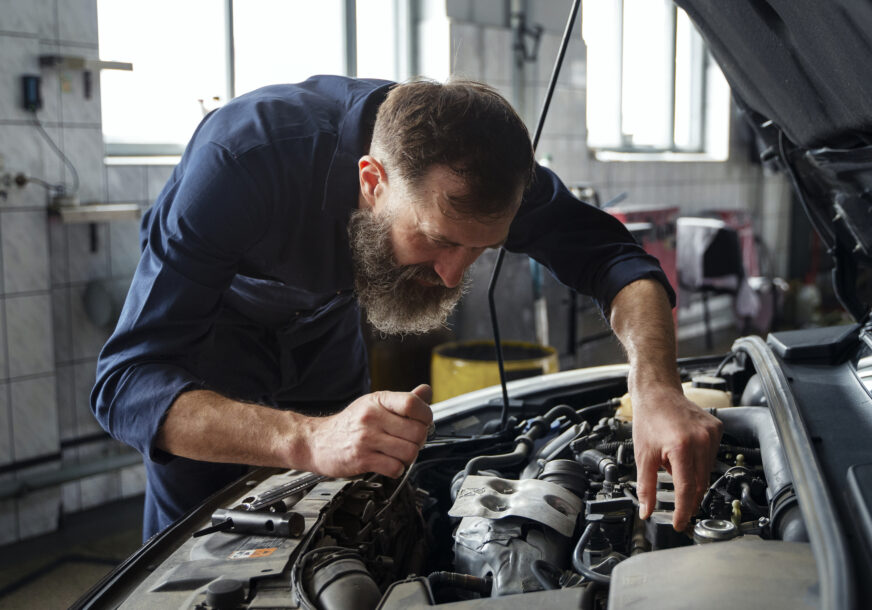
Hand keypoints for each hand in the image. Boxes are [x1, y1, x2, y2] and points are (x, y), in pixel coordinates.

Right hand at [302, 384, 432, 478]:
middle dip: (419, 440)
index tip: (423, 422)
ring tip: (398, 454)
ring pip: (409, 451)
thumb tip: (426, 391)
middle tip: (410, 442)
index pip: (412, 403)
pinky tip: (389, 464)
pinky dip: (397, 469)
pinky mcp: (362, 459)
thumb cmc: (348, 424)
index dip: (425, 415)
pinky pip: (395, 467)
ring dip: (408, 457)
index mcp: (378, 401)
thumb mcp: (373, 404)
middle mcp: (372, 417)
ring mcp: (367, 439)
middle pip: (416, 431)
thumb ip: (402, 401)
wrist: (316, 441)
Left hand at [632, 384, 722, 530]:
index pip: (687, 489)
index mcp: (681, 447)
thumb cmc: (649, 420)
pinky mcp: (717, 430)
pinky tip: (685, 453)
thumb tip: (646, 510)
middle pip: (699, 484)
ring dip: (692, 477)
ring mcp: (712, 434)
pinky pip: (711, 457)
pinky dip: (699, 463)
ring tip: (674, 464)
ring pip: (706, 472)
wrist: (658, 393)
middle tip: (678, 506)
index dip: (683, 511)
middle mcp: (701, 440)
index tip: (680, 524)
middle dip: (688, 498)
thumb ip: (646, 486)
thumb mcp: (643, 455)